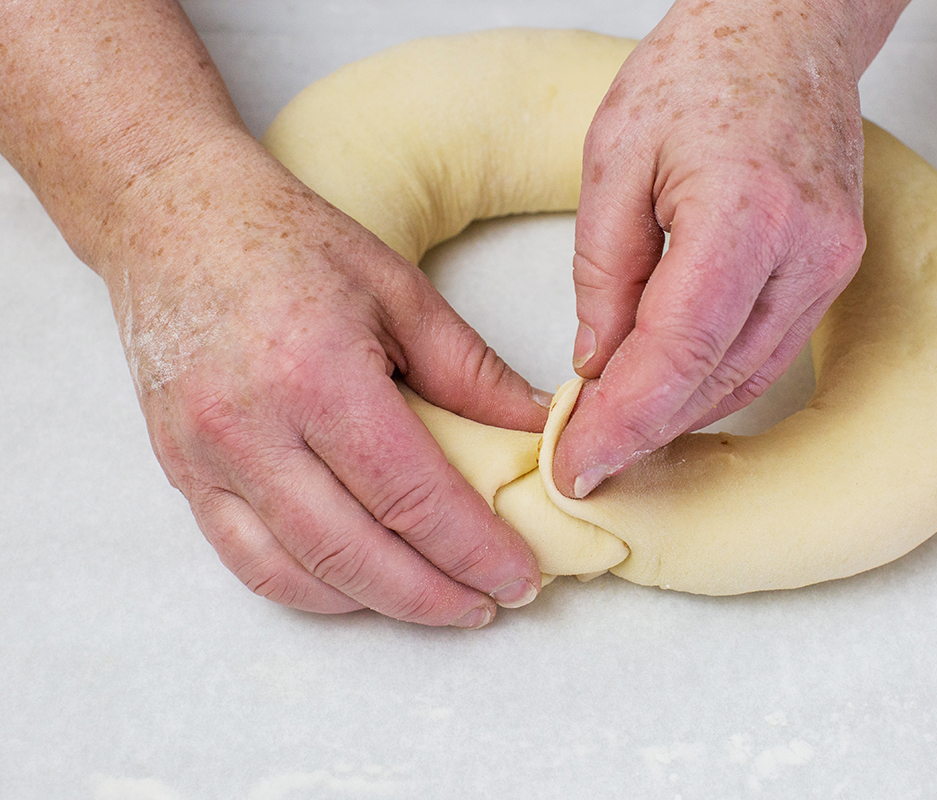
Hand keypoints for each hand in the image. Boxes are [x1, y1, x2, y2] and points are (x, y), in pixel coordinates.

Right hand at [110, 136, 546, 626]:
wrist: (172, 218)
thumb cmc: (289, 241)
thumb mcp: (400, 292)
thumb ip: (472, 372)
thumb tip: (537, 433)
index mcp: (319, 375)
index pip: (412, 496)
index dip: (474, 550)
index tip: (520, 577)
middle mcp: (253, 428)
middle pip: (355, 552)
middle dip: (435, 595)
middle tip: (490, 603)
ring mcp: (204, 457)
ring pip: (298, 572)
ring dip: (378, 604)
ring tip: (438, 601)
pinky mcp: (180, 472)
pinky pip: (247, 560)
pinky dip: (312, 588)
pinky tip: (361, 586)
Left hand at [554, 0, 876, 497]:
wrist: (787, 30)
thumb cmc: (700, 69)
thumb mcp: (614, 156)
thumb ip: (603, 271)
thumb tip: (596, 364)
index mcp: (743, 214)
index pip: (676, 353)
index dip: (622, 422)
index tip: (578, 465)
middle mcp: (805, 251)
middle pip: (715, 380)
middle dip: (643, 431)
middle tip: (584, 462)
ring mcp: (830, 263)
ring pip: (747, 378)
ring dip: (679, 415)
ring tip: (616, 433)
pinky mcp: (834, 268)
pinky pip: (768, 351)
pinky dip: (714, 382)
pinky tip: (669, 394)